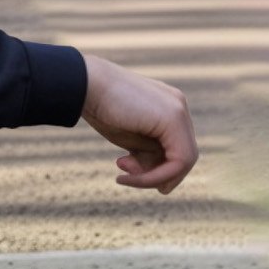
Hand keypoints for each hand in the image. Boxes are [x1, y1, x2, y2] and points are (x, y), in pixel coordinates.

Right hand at [79, 52, 197, 194]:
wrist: (84, 84)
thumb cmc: (101, 109)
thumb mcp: (130, 138)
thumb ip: (148, 154)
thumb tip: (164, 183)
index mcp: (169, 108)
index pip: (176, 149)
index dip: (156, 169)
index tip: (123, 167)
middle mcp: (179, 107)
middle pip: (183, 156)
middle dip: (155, 175)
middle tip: (123, 174)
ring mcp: (179, 110)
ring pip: (184, 162)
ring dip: (153, 178)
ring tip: (122, 174)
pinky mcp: (174, 118)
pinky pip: (178, 160)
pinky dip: (155, 176)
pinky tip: (127, 177)